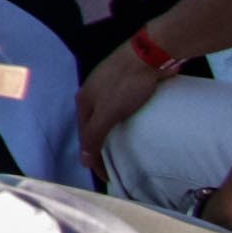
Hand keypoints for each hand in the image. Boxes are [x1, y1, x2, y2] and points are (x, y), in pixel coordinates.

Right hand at [79, 37, 179, 168]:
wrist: (149, 54)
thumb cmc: (126, 84)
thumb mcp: (109, 113)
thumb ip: (95, 136)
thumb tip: (83, 160)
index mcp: (84, 100)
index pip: (86, 136)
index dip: (94, 158)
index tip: (108, 177)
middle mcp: (92, 93)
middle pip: (94, 125)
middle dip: (101, 146)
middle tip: (115, 166)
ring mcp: (109, 86)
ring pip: (108, 116)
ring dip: (113, 132)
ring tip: (125, 148)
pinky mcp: (126, 82)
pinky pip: (122, 108)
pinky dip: (125, 121)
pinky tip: (135, 125)